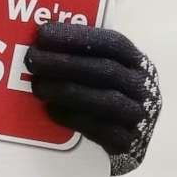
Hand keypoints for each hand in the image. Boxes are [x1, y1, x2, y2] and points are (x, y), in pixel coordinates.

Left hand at [27, 20, 159, 176]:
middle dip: (65, 63)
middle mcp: (143, 88)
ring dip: (67, 90)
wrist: (133, 139)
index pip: (113, 43)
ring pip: (105, 100)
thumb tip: (43, 40)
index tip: (44, 34)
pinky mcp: (127, 142)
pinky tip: (50, 110)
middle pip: (107, 70)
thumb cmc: (111, 95)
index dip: (79, 36)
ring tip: (37, 86)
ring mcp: (138, 117)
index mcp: (139, 63)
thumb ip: (86, 57)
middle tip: (32, 60)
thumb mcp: (110, 72)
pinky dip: (72, 117)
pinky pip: (100, 130)